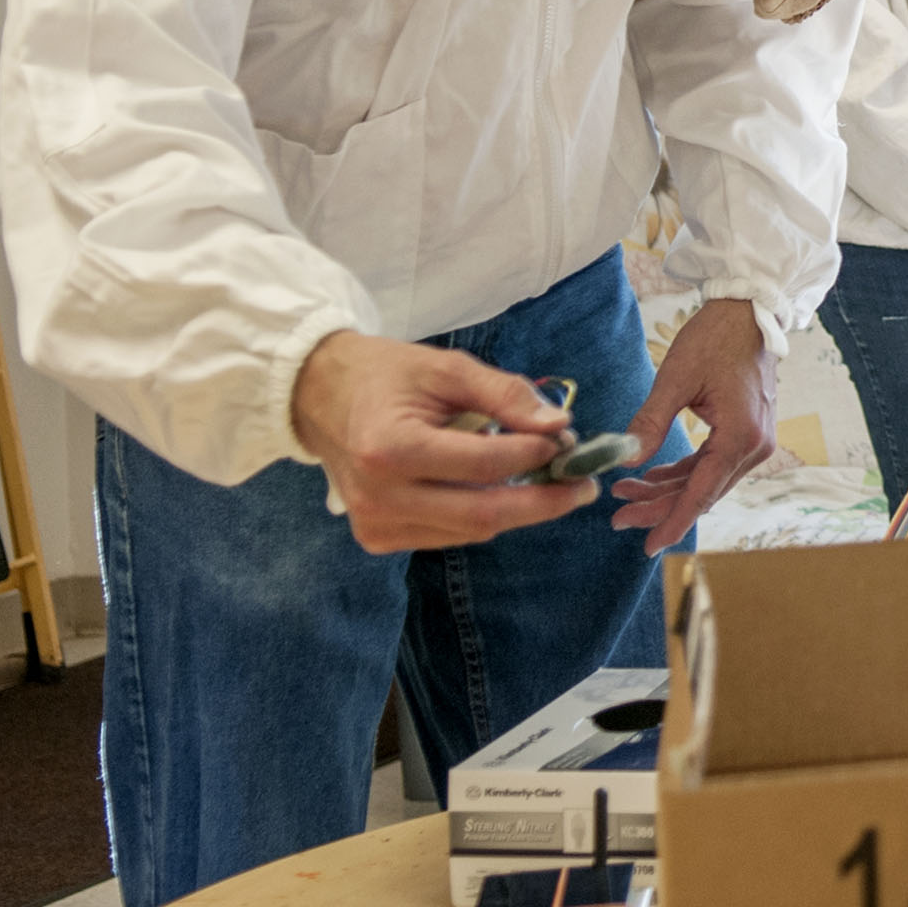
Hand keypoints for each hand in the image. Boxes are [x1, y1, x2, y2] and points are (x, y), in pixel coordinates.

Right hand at [289, 331, 588, 553]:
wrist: (322, 397)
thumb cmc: (388, 375)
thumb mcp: (448, 368)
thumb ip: (505, 395)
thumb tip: (560, 425)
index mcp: (390, 449)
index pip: (484, 466)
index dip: (535, 455)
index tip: (568, 439)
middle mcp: (378, 497)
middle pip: (482, 515)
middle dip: (543, 502)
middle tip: (585, 485)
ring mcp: (375, 525)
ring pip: (470, 530)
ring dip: (517, 509)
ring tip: (548, 480)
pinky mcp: (378, 538)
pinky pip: (449, 534)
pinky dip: (482, 514)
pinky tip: (498, 488)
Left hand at [606, 298, 776, 556]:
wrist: (750, 310)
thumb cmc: (714, 338)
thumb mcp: (674, 379)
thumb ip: (650, 423)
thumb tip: (625, 462)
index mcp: (740, 436)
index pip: (701, 493)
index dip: (671, 521)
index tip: (648, 546)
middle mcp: (755, 446)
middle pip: (703, 492)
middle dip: (660, 506)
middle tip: (619, 518)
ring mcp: (755, 440)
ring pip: (707, 480)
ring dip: (668, 489)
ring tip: (626, 493)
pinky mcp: (748, 431)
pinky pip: (713, 463)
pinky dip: (684, 472)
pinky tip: (653, 475)